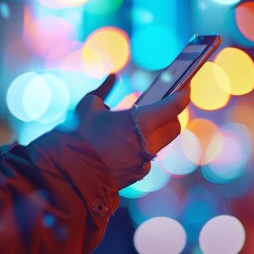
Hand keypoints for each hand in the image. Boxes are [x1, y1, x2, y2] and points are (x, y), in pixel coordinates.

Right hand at [73, 74, 189, 188]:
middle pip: (174, 126)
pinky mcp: (138, 174)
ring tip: (142, 121)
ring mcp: (145, 161)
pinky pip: (147, 156)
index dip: (182, 94)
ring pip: (161, 143)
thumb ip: (103, 90)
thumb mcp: (88, 106)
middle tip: (162, 104)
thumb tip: (112, 78)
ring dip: (157, 131)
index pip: (174, 107)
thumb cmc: (78, 136)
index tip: (185, 86)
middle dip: (172, 114)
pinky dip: (142, 146)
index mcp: (142, 122)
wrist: (69, 174)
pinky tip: (127, 141)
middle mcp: (149, 143)